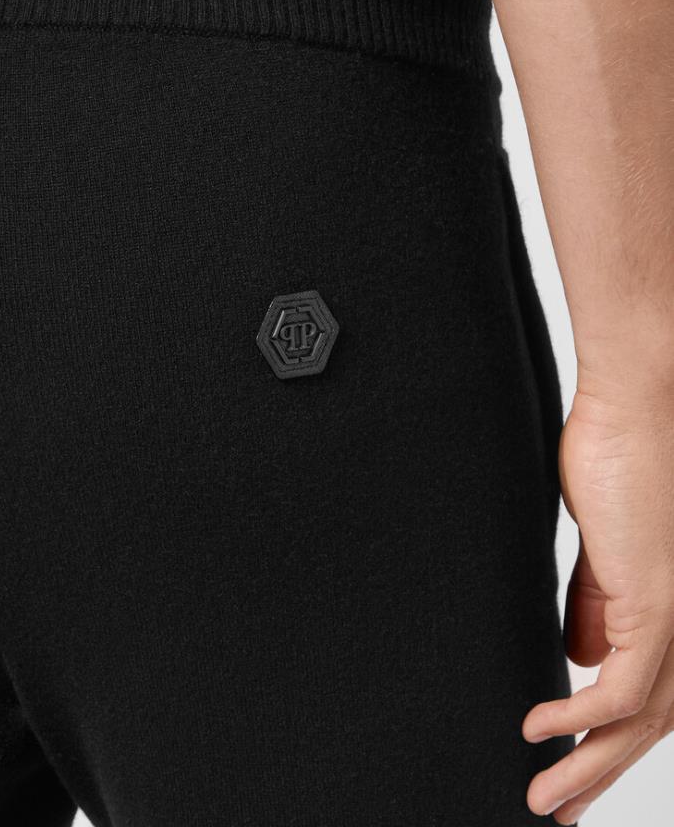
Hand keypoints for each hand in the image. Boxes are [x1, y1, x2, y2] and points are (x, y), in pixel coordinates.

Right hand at [522, 377, 673, 822]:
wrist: (632, 412)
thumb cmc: (616, 461)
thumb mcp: (599, 549)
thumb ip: (594, 603)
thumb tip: (578, 655)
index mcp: (663, 608)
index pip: (642, 699)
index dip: (606, 742)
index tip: (566, 768)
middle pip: (648, 727)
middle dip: (598, 773)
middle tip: (555, 809)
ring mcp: (672, 615)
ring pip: (642, 722)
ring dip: (588, 763)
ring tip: (544, 793)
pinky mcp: (655, 602)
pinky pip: (623, 686)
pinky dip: (580, 717)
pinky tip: (540, 728)